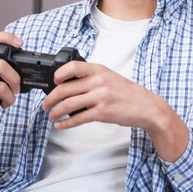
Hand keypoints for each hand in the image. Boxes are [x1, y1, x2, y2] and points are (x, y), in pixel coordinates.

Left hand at [42, 61, 188, 161]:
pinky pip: (77, 118)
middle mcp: (99, 81)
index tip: (53, 82)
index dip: (58, 74)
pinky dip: (65, 123)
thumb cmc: (128, 93)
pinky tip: (61, 125)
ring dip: (55, 112)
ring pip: (68, 104)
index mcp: (100, 70)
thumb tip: (68, 85)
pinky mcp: (102, 112)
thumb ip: (92, 78)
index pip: (72, 66)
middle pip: (65, 89)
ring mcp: (101, 97)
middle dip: (50, 99)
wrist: (147, 107)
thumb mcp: (110, 78)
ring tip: (52, 115)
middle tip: (45, 105)